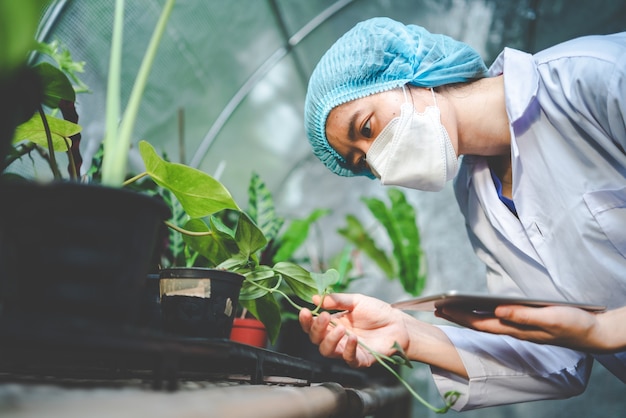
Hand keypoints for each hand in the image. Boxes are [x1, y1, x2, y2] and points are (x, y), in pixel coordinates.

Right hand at [299, 293, 410, 367]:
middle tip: (324, 317)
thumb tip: (315, 298)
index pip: (313, 325)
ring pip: (327, 352)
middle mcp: (337, 338)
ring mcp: (347, 349)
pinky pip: (349, 358)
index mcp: (334, 323)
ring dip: (330, 340)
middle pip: (316, 340)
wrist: (399, 324)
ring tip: (340, 328)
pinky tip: (353, 338)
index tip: (305, 311)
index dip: (306, 320)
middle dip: (316, 329)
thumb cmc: (378, 312)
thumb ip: (337, 300)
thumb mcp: (356, 300)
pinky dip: (348, 349)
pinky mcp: (361, 359)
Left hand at [436, 304, 624, 352]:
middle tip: (435, 306)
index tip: (441, 307)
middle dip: (456, 315)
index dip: (459, 315)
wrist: (593, 333)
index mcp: (516, 328)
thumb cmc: (572, 324)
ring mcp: (518, 327)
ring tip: (448, 306)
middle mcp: (513, 329)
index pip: (480, 322)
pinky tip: (475, 308)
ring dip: (466, 314)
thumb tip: (497, 311)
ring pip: (485, 321)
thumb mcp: (550, 318)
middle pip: (478, 323)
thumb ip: (524, 316)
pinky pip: (495, 319)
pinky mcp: (524, 322)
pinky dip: (481, 313)